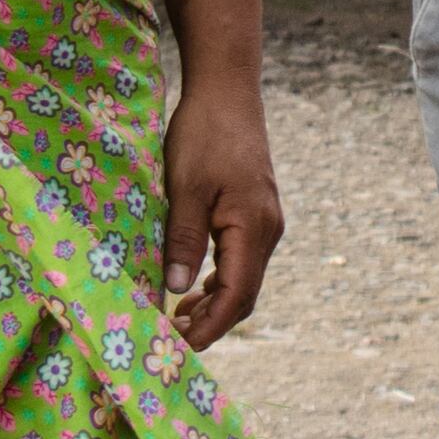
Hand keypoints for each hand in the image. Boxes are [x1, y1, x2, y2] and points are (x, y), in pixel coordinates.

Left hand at [161, 80, 283, 347]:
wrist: (227, 91)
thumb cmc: (204, 134)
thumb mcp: (185, 187)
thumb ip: (183, 240)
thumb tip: (176, 290)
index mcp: (253, 228)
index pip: (238, 296)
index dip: (210, 327)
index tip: (181, 347)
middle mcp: (267, 230)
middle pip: (245, 295)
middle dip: (212, 322)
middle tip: (171, 337)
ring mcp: (265, 221)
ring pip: (244, 278)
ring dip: (214, 302)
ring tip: (177, 316)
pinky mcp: (255, 212)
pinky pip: (241, 259)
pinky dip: (219, 280)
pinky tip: (194, 284)